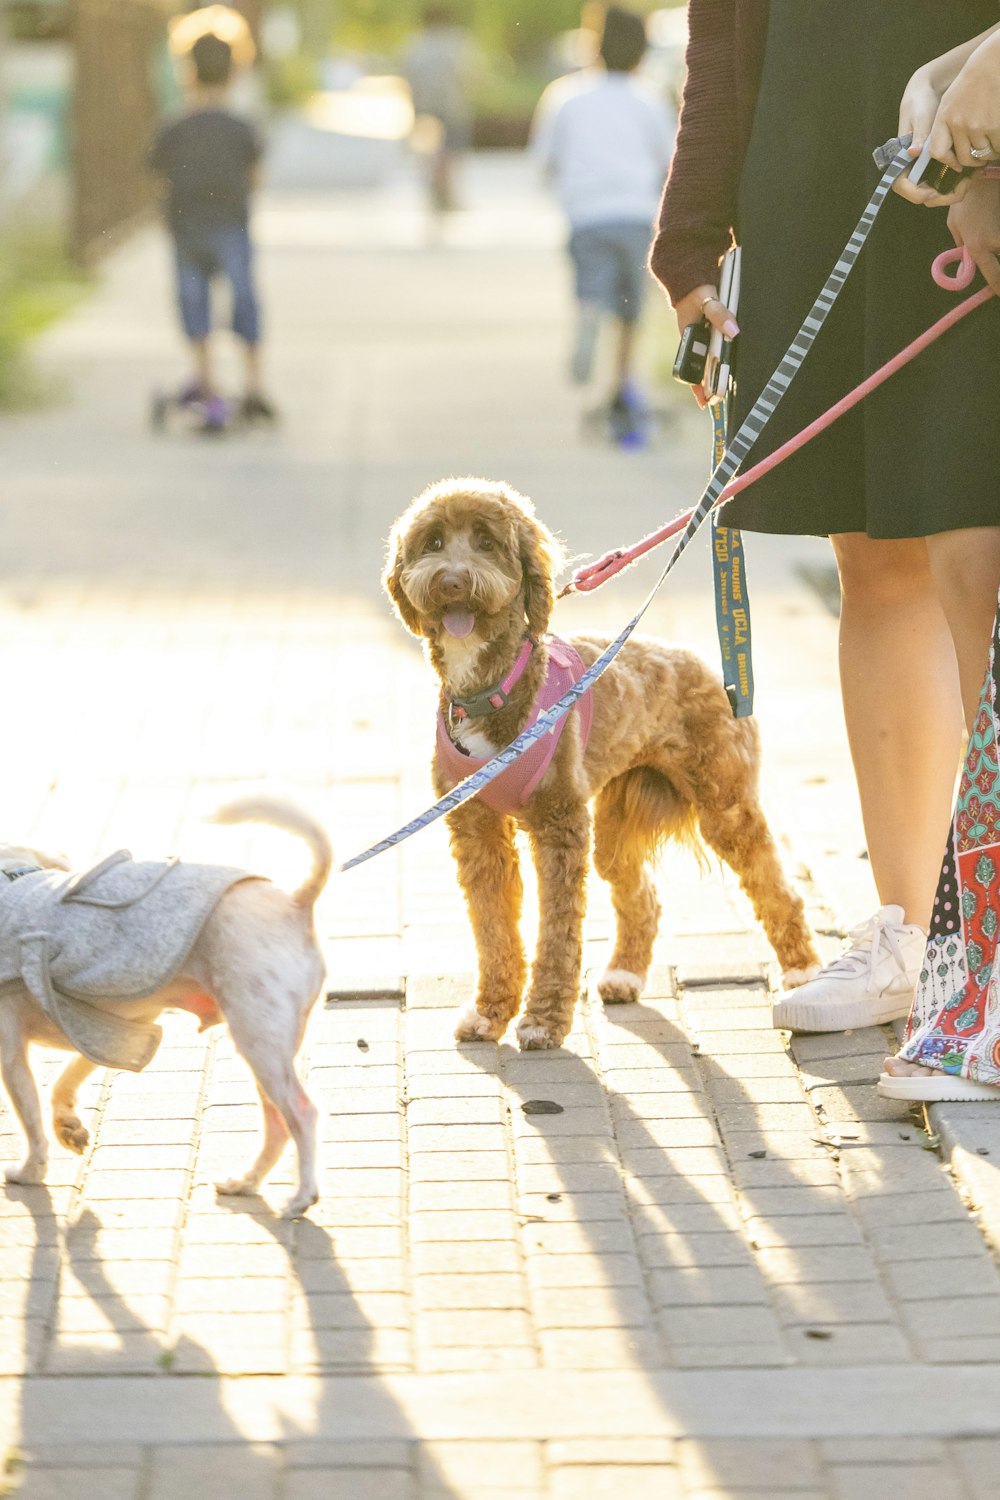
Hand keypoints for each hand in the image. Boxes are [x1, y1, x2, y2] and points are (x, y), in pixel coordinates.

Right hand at [673, 282, 738, 408]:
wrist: (688, 274)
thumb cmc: (695, 289)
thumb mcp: (707, 300)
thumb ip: (719, 315)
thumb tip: (733, 331)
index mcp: (688, 339)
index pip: (691, 370)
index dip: (698, 389)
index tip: (706, 403)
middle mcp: (694, 341)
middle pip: (703, 369)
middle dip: (711, 385)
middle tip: (721, 399)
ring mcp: (701, 336)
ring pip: (710, 359)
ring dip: (718, 372)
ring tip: (727, 386)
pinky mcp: (710, 330)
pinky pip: (716, 348)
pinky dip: (722, 357)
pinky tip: (730, 362)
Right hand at [895, 66, 959, 204]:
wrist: (928, 93)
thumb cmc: (920, 103)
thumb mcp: (919, 117)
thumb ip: (917, 135)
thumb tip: (912, 152)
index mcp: (899, 159)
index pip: (901, 185)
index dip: (916, 193)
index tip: (934, 191)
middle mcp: (910, 168)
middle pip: (921, 195)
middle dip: (942, 196)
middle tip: (963, 187)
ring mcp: (924, 169)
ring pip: (936, 192)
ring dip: (953, 190)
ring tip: (971, 178)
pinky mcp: (936, 166)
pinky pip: (945, 181)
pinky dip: (958, 181)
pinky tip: (972, 173)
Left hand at [930, 30, 999, 169]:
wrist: (995, 62)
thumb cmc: (976, 79)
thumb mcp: (952, 99)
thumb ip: (947, 124)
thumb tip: (936, 153)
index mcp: (945, 117)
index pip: (938, 151)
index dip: (949, 161)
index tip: (957, 164)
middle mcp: (959, 123)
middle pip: (964, 158)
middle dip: (974, 161)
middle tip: (981, 157)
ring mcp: (977, 126)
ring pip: (982, 154)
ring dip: (989, 153)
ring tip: (993, 141)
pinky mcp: (995, 126)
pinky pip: (997, 147)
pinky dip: (999, 146)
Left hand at [948, 175, 999, 295]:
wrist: (981, 174)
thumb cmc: (964, 200)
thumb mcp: (955, 225)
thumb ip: (961, 248)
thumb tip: (967, 268)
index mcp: (978, 246)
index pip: (994, 276)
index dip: (999, 288)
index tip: (999, 293)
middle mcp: (996, 241)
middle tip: (994, 273)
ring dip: (997, 247)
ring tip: (988, 231)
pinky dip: (999, 236)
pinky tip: (993, 225)